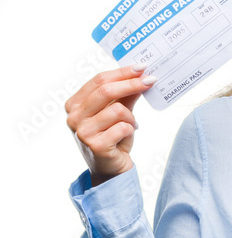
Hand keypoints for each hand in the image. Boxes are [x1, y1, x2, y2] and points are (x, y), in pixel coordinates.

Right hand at [64, 65, 155, 184]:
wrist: (110, 170)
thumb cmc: (113, 139)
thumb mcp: (118, 113)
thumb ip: (125, 95)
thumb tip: (139, 74)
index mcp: (75, 104)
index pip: (98, 80)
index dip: (122, 72)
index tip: (142, 67)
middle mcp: (74, 117)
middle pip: (105, 90)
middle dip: (131, 83)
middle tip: (150, 80)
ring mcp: (82, 132)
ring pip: (117, 110)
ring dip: (131, 117)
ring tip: (131, 125)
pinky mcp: (95, 145)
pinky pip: (122, 127)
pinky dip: (130, 130)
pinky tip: (127, 136)